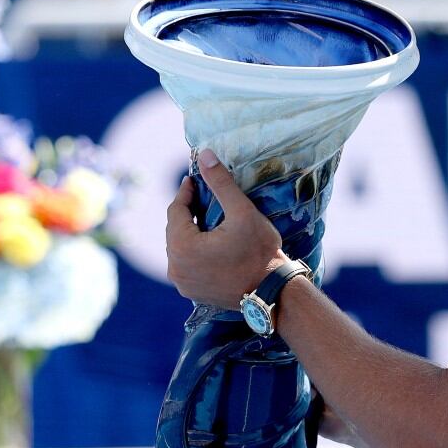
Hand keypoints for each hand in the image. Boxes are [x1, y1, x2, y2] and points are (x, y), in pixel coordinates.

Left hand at [165, 148, 283, 309]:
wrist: (273, 293)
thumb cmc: (259, 251)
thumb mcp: (242, 211)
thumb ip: (220, 182)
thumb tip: (204, 154)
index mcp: (181, 247)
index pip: (176, 211)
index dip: (185, 192)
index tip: (193, 179)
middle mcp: (175, 268)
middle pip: (174, 231)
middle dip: (187, 213)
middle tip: (200, 197)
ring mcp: (182, 283)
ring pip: (180, 248)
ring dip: (190, 233)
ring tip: (205, 219)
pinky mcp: (192, 293)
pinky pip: (187, 265)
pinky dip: (195, 251)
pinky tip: (210, 243)